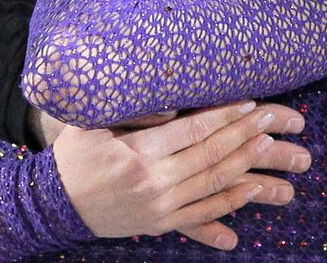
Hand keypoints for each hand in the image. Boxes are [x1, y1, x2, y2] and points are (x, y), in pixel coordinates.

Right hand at [52, 99, 310, 250]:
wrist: (55, 205)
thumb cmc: (75, 156)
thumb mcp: (92, 123)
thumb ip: (131, 110)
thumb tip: (170, 102)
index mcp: (137, 154)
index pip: (192, 130)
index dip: (224, 116)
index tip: (250, 102)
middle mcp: (153, 182)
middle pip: (210, 155)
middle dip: (244, 134)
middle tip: (272, 117)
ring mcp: (160, 207)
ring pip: (212, 184)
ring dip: (245, 165)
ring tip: (270, 146)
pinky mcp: (161, 224)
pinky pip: (203, 214)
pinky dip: (231, 203)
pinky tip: (253, 189)